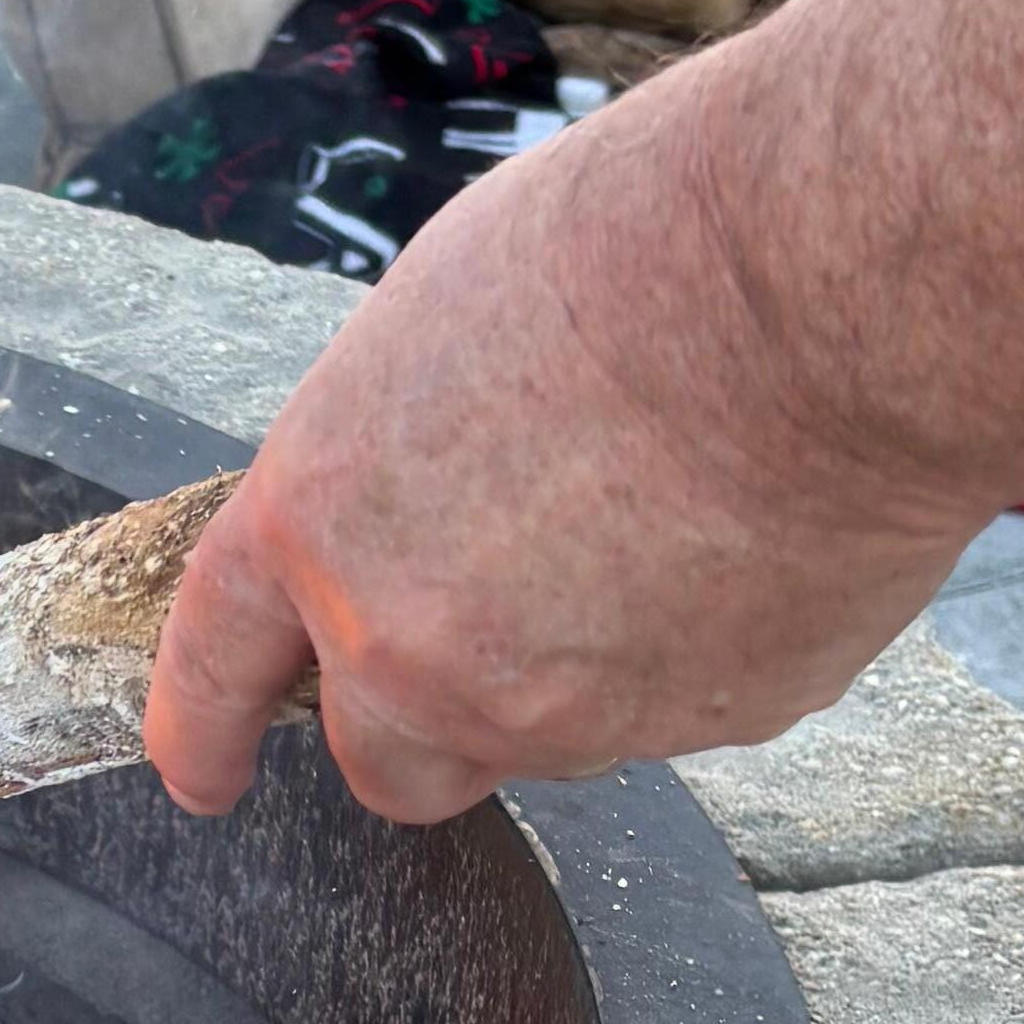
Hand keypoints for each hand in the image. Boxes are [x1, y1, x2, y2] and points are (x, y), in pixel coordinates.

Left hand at [144, 69, 1007, 823]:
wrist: (824, 286)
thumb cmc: (635, 248)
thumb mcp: (439, 320)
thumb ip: (396, 461)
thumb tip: (423, 509)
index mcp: (320, 520)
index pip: (219, 663)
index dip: (199, 730)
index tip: (200, 775)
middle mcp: (415, 646)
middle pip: (387, 760)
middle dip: (420, 720)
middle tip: (495, 626)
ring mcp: (560, 711)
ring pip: (543, 737)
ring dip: (575, 668)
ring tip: (664, 513)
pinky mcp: (701, 727)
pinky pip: (676, 710)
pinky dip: (696, 648)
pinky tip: (749, 531)